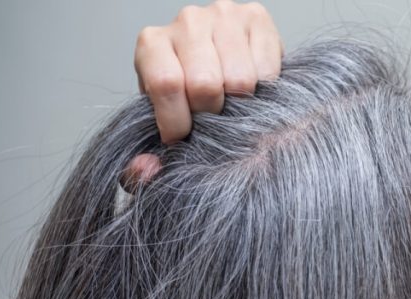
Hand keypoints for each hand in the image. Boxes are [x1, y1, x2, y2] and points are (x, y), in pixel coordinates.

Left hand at [123, 1, 281, 188]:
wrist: (221, 69)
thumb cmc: (188, 102)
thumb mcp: (160, 130)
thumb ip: (143, 163)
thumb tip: (145, 172)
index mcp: (153, 44)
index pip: (166, 83)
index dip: (178, 121)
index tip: (182, 135)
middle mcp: (186, 21)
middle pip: (206, 83)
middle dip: (211, 113)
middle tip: (212, 116)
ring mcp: (223, 15)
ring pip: (240, 79)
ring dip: (240, 102)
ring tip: (232, 101)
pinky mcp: (257, 17)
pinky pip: (267, 70)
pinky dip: (263, 89)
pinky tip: (252, 86)